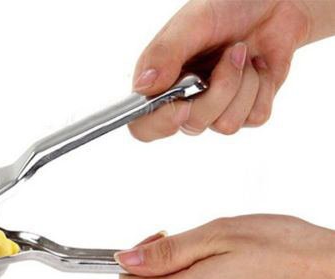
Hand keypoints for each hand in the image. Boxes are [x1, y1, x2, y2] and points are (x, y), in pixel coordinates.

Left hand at [116, 215, 334, 278]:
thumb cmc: (289, 251)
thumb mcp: (219, 235)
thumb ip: (168, 252)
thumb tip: (126, 260)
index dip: (131, 264)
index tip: (152, 243)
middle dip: (173, 263)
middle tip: (208, 242)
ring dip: (198, 273)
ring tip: (236, 257)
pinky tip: (246, 273)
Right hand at [129, 0, 334, 139]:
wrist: (276, 0)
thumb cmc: (229, 5)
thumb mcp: (193, 20)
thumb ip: (165, 53)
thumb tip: (143, 87)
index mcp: (159, 83)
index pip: (144, 125)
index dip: (160, 124)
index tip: (181, 108)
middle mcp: (183, 101)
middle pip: (193, 125)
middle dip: (220, 90)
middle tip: (232, 53)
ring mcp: (215, 109)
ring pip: (226, 125)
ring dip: (245, 85)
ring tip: (244, 54)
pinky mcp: (246, 112)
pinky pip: (255, 118)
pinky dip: (264, 87)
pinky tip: (260, 66)